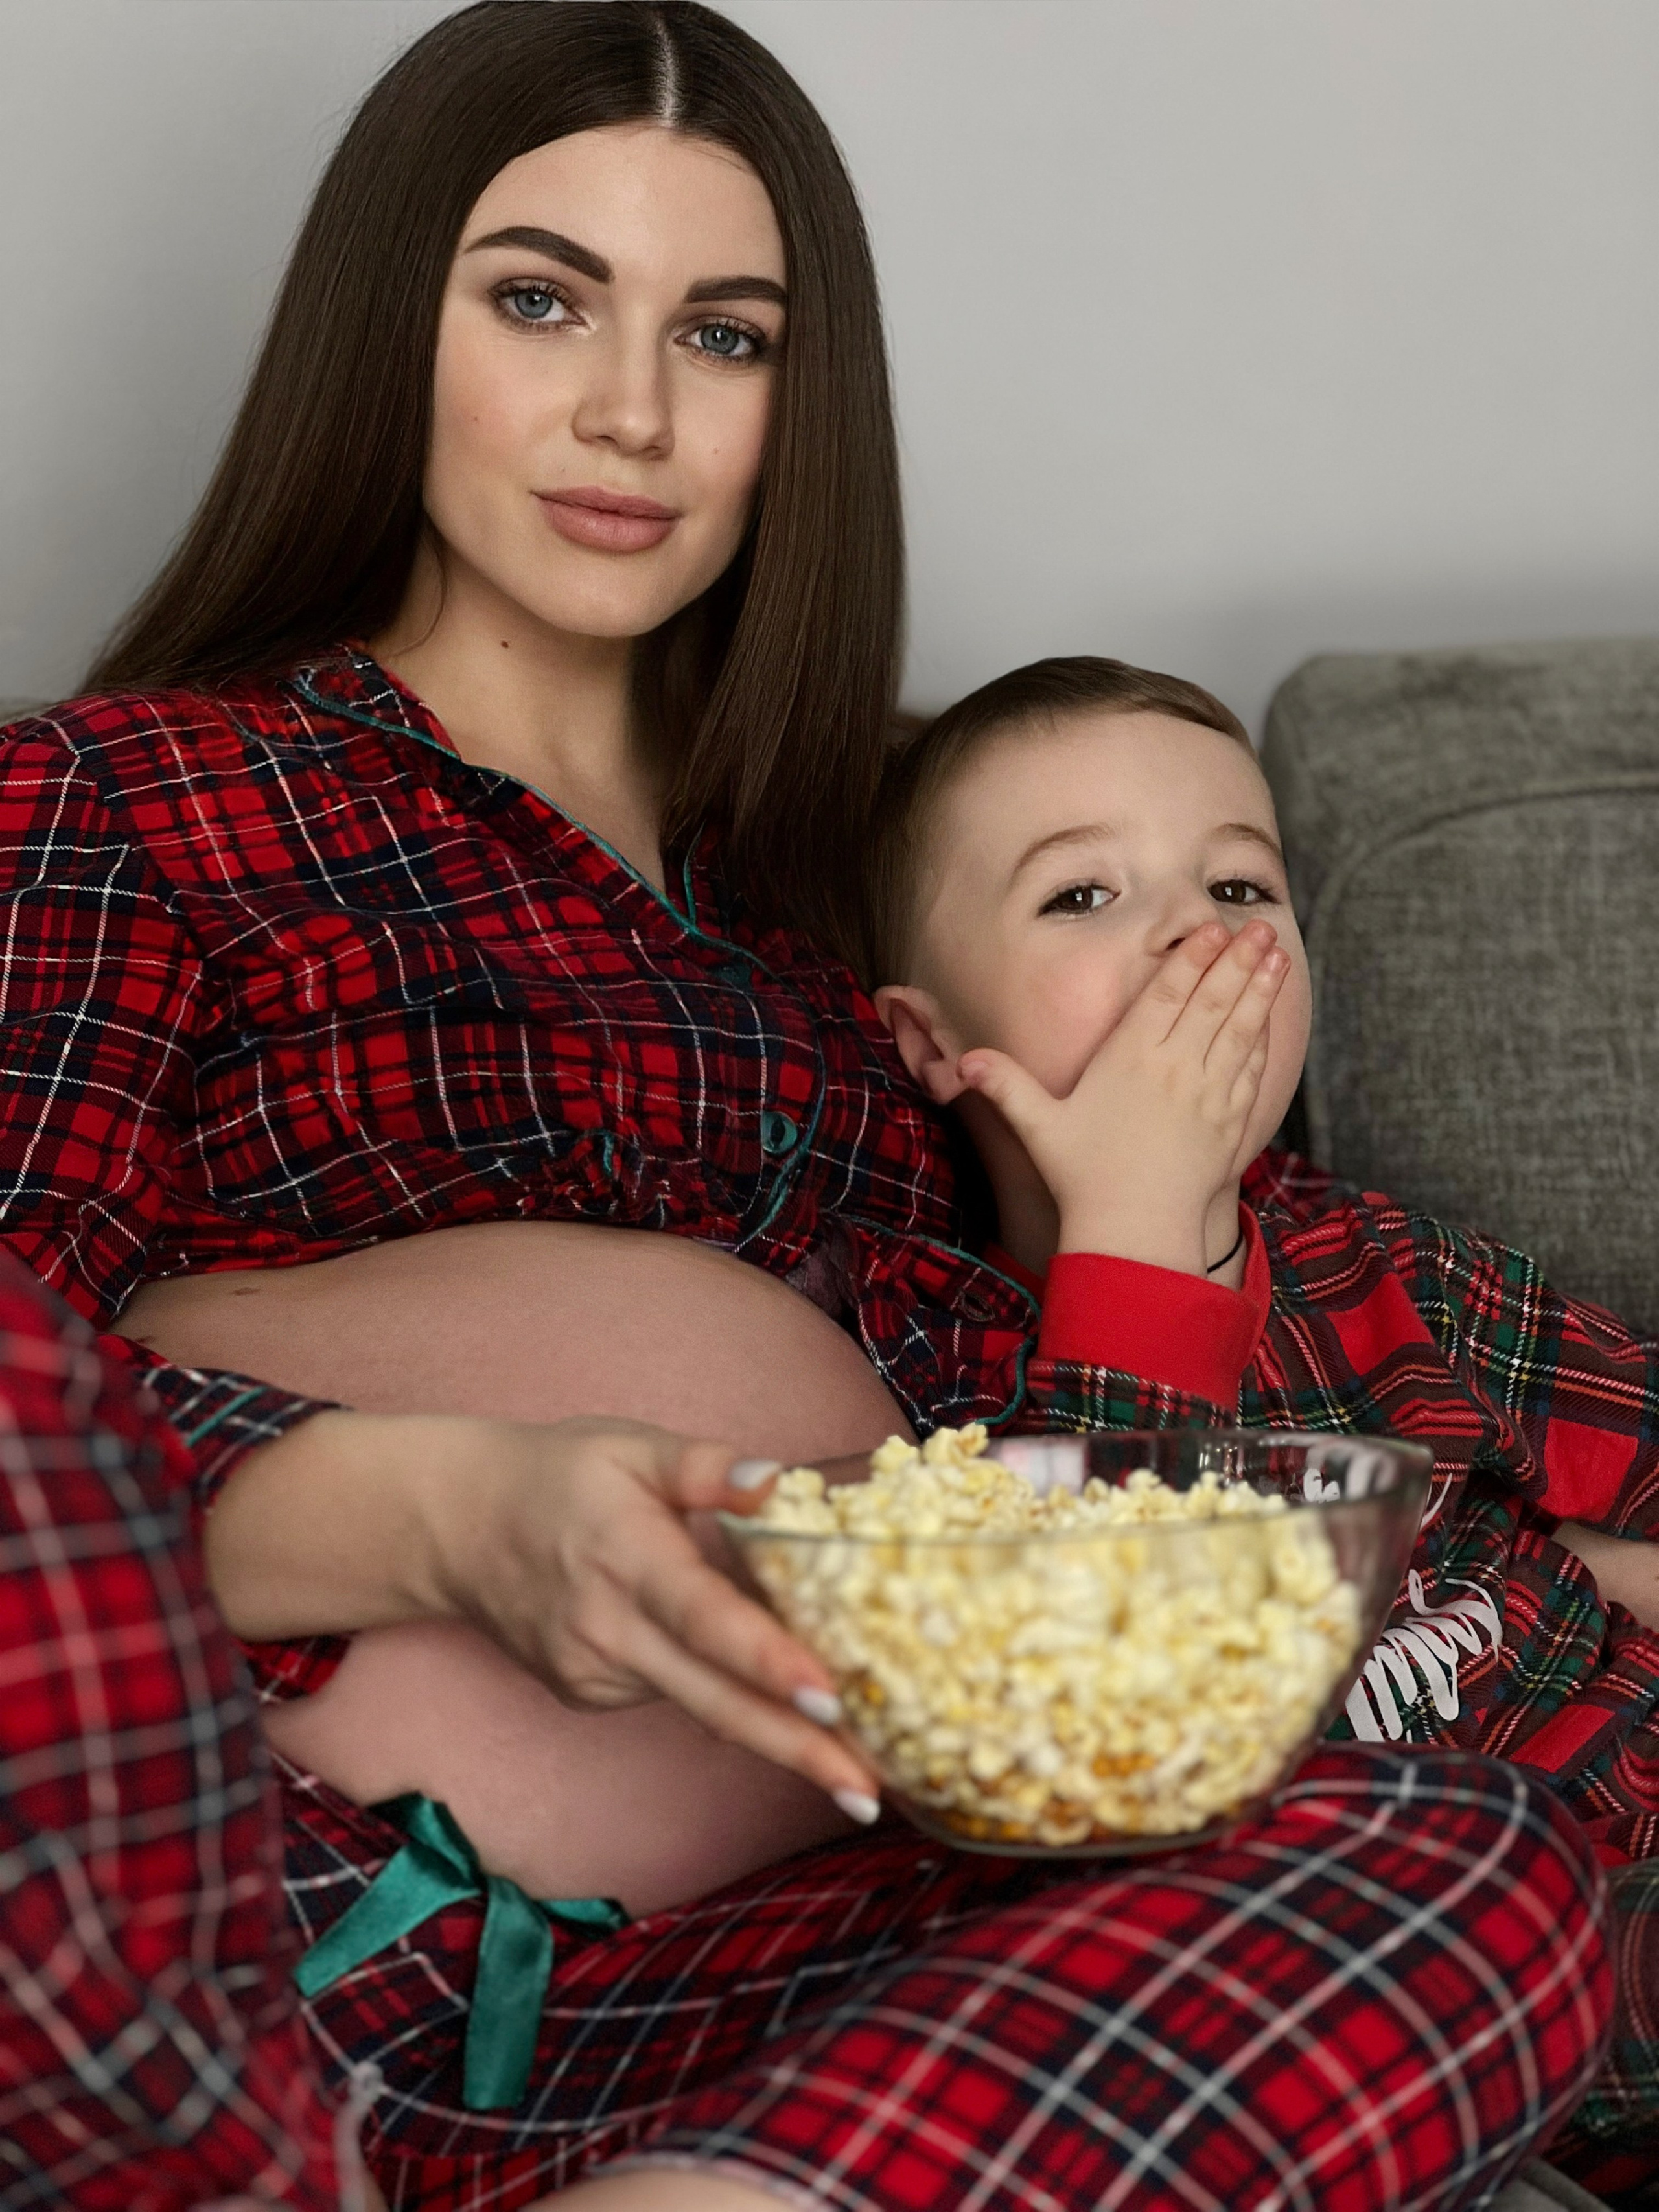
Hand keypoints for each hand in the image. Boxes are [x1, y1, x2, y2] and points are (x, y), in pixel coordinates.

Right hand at [426, 1417, 880, 1813]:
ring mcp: (595, 1675)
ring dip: (776, 1733)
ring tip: (854, 1755)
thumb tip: (778, 1482)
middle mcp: (611, 1631)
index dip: (768, 1660)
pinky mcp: (589, 1695)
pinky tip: (759, 1682)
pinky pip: (674, 1695)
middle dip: (797, 1750)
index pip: (706, 1619)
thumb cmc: (559, 1476)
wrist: (460, 1525)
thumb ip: (708, 1467)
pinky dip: (723, 1693)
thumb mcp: (633, 1448)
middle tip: (867, 1793)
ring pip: (702, 1706)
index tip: (829, 1697)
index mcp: (629, 1558)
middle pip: (715, 1700)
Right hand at [957, 919, 1287, 1273]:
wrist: (1135, 1231)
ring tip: (1277, 956)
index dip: (1190, 959)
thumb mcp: (1039, 1127)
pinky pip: (1251, 1070)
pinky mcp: (1230, 1122)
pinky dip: (1263, 1038)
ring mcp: (1207, 1095)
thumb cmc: (1083, 1178)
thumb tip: (965, 1061)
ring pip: (1240, 1030)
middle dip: (1237, 961)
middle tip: (1257, 928)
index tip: (1210, 929)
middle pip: (1212, 1002)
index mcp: (1129, 1061)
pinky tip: (1269, 1017)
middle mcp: (1173, 1070)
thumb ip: (1006, 1087)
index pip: (1165, 996)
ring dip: (1260, 990)